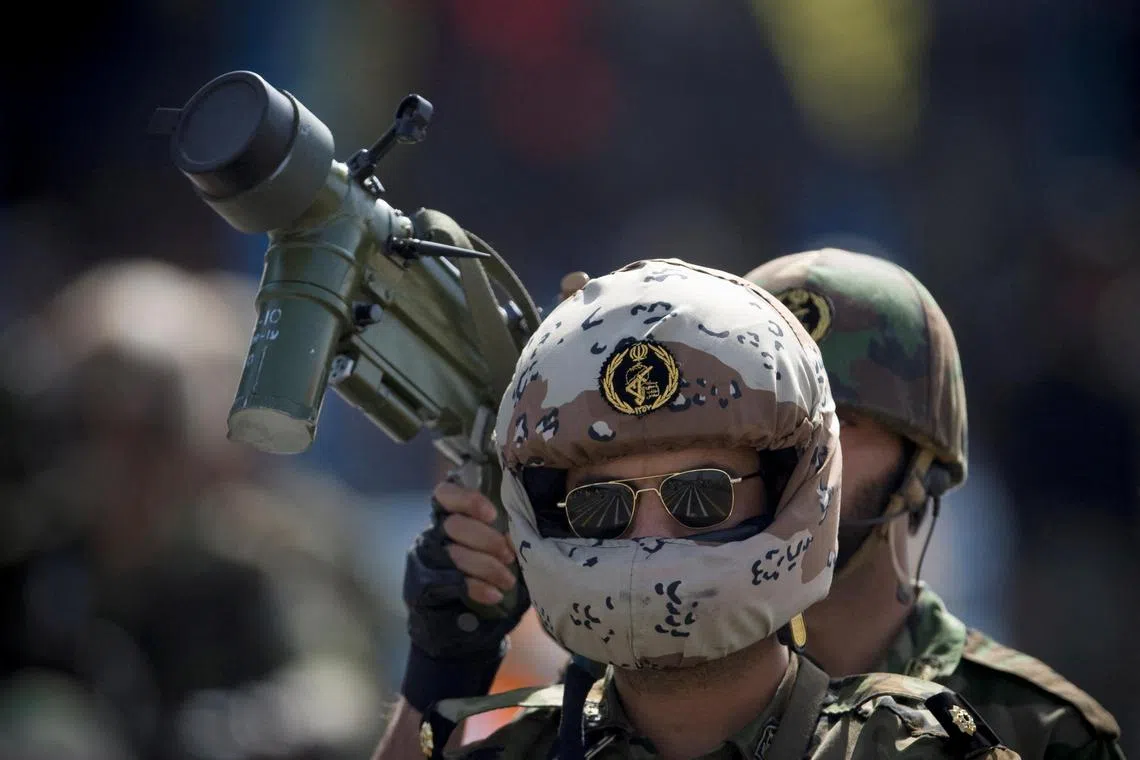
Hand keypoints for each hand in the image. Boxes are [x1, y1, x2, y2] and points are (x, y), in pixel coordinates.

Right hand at [403, 480, 529, 660]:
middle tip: (509, 555)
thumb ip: (505, 538)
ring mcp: (425, 560)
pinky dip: (476, 587)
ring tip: (508, 581)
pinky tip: (494, 595)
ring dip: (487, 566)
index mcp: (450, 519)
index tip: (492, 515)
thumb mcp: (498, 556)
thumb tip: (522, 532)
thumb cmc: (485, 584)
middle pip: (454, 525)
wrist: (460, 632)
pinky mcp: (423, 585)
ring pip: (453, 553)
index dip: (467, 499)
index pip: (446, 494)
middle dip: (487, 539)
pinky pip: (449, 581)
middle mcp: (433, 535)